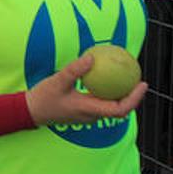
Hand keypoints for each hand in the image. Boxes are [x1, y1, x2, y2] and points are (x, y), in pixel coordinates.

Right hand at [24, 54, 146, 126]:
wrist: (30, 111)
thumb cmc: (43, 98)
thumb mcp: (58, 81)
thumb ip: (75, 70)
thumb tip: (93, 58)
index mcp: (89, 110)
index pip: (120, 109)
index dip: (134, 98)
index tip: (142, 84)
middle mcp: (92, 115)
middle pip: (120, 109)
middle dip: (132, 96)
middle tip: (139, 79)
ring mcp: (87, 115)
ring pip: (111, 106)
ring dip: (121, 95)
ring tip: (126, 77)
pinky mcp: (83, 111)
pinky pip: (101, 102)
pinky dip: (108, 92)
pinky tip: (105, 79)